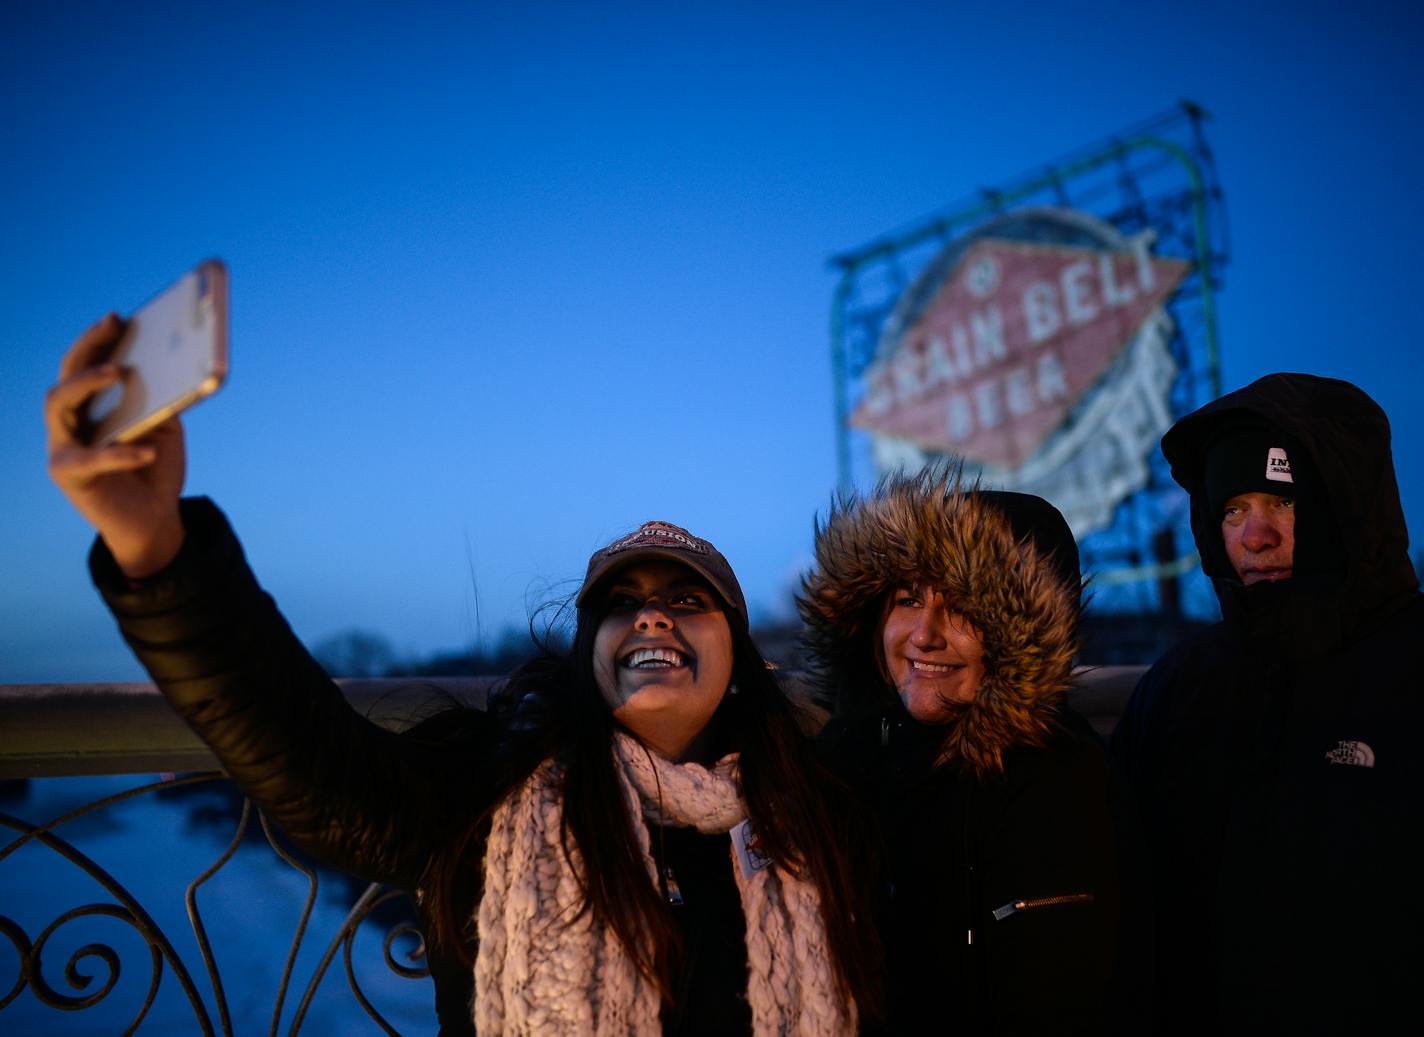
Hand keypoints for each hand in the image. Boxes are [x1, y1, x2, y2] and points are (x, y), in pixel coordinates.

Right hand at [46, 313, 186, 577]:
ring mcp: (62, 447)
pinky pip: (90, 459)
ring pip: (57, 404)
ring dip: (86, 383)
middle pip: (66, 375)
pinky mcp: (69, 476)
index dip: (98, 340)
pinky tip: (148, 450)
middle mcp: (69, 423)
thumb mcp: (165, 428)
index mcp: (91, 408)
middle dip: (87, 347)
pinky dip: (121, 453)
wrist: (155, 521)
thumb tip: (169, 368)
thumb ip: (161, 400)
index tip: (119, 317)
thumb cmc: (156, 470)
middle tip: (112, 326)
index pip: (86, 365)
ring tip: (117, 372)